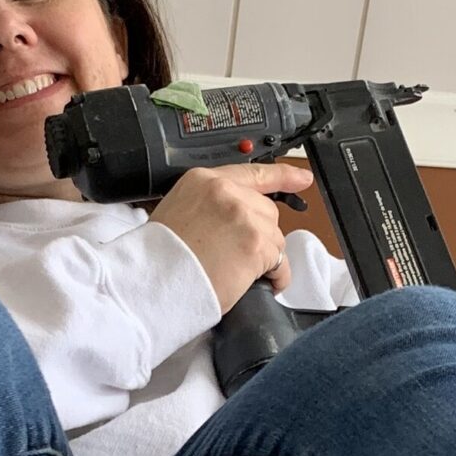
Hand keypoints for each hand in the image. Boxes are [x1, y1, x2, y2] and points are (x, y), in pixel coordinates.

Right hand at [149, 160, 309, 314]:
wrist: (153, 280)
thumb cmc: (158, 256)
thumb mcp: (177, 211)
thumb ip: (209, 205)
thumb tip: (233, 220)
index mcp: (204, 180)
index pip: (252, 172)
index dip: (284, 176)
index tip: (303, 178)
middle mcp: (227, 192)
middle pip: (266, 211)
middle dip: (259, 234)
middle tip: (237, 255)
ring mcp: (244, 216)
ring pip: (274, 237)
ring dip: (264, 257)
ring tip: (238, 272)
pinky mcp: (256, 244)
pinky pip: (279, 262)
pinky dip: (274, 276)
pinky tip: (259, 283)